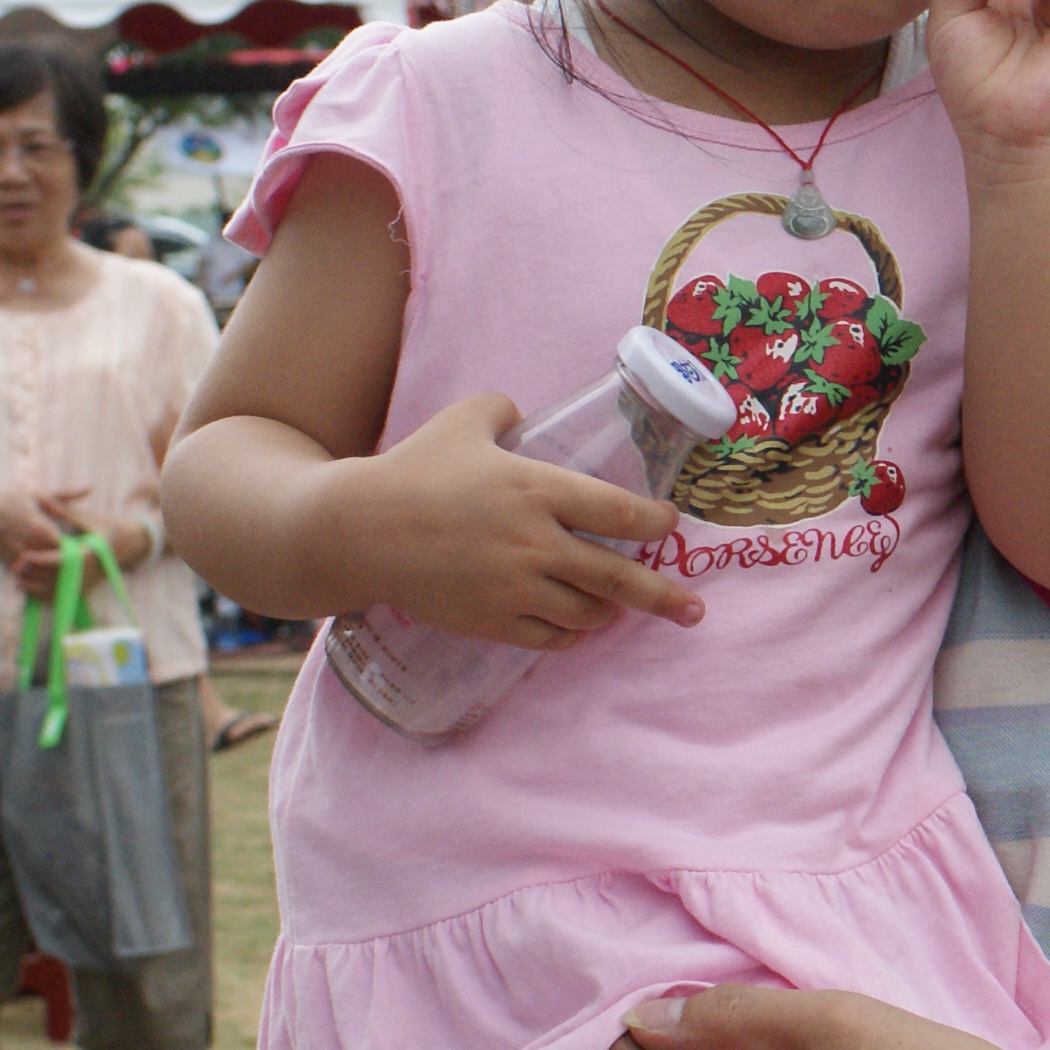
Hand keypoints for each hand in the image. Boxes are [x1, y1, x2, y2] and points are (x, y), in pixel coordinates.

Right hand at [0, 485, 76, 570]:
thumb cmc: (7, 502)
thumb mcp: (36, 496)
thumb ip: (66, 495)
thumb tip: (90, 488)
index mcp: (41, 528)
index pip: (68, 547)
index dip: (77, 548)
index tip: (82, 544)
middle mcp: (31, 545)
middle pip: (59, 561)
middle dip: (68, 560)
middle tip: (78, 556)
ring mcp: (20, 556)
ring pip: (46, 570)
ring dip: (55, 568)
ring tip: (63, 561)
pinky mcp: (12, 564)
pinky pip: (32, 574)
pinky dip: (40, 573)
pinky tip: (46, 566)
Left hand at [13, 497, 148, 589]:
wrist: (130, 544)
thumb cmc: (107, 528)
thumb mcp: (87, 518)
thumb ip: (63, 510)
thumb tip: (40, 499)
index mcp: (90, 554)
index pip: (61, 560)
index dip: (41, 560)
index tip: (24, 556)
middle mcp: (89, 572)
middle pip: (55, 577)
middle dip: (33, 573)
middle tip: (14, 567)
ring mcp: (87, 583)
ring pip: (56, 590)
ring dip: (35, 586)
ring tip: (17, 578)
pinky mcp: (83, 589)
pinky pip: (61, 596)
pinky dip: (43, 595)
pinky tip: (28, 588)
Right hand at [334, 394, 698, 648]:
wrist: (355, 531)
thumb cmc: (413, 470)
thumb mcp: (463, 421)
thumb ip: (503, 410)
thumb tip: (525, 414)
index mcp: (536, 490)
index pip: (619, 512)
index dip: (654, 522)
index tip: (668, 524)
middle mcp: (534, 544)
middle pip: (619, 577)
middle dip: (664, 595)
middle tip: (693, 609)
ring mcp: (513, 589)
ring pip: (587, 613)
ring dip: (610, 612)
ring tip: (620, 608)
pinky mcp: (489, 622)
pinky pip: (549, 639)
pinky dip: (570, 635)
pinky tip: (577, 628)